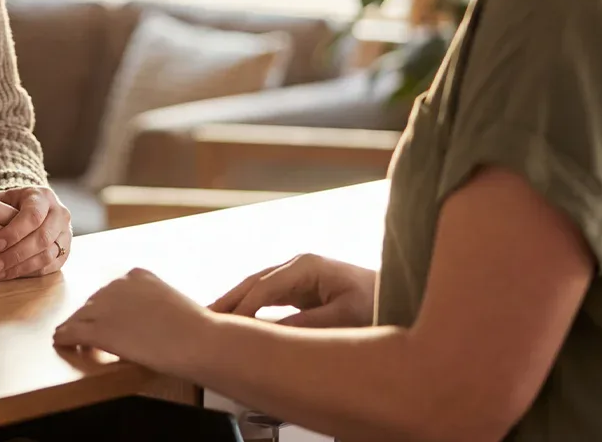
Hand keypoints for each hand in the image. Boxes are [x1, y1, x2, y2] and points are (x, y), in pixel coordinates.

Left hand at [0, 180, 71, 280]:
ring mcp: (65, 235)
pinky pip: (50, 267)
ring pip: (47, 254)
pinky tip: (10, 275)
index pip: (33, 215)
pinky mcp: (64, 253)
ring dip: (21, 266)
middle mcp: (60, 214)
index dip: (15, 232)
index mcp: (44, 197)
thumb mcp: (1, 198)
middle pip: (42, 237)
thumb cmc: (13, 207)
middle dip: (16, 253)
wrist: (35, 214)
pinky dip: (29, 273)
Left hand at [52, 268, 210, 373]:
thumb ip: (150, 305)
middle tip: (85, 336)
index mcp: (136, 275)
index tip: (103, 319)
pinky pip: (72, 331)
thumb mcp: (169, 304)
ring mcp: (106, 305)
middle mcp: (117, 284)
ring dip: (75, 328)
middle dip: (90, 319)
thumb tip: (141, 321)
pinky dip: (64, 337)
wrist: (198, 340)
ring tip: (70, 340)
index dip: (104, 308)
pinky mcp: (99, 329)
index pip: (109, 291)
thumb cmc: (194, 329)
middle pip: (92, 303)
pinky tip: (60, 342)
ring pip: (79, 317)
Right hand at [210, 253, 376, 327]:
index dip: (241, 308)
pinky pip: (267, 298)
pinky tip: (236, 320)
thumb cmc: (379, 303)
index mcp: (306, 266)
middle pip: (253, 283)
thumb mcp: (343, 317)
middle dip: (228, 302)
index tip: (223, 328)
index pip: (263, 288)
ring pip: (256, 289)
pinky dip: (250, 309)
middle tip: (201, 320)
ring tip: (209, 320)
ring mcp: (297, 276)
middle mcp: (297, 266)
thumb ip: (305, 324)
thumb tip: (268, 334)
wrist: (401, 296)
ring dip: (235, 304)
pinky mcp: (300, 289)